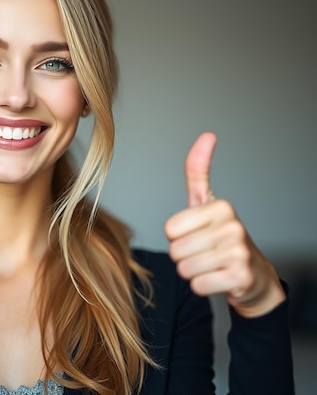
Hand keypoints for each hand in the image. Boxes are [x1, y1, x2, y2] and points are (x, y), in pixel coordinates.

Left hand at [165, 132, 284, 317]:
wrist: (252, 275)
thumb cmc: (220, 235)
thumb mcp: (205, 201)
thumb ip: (198, 170)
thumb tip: (207, 135)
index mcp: (221, 206)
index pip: (170, 228)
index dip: (176, 236)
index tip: (195, 233)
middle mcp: (233, 226)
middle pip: (176, 250)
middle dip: (183, 255)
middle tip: (203, 252)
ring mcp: (239, 252)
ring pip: (185, 269)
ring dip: (192, 271)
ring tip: (210, 264)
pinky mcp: (241, 277)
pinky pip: (198, 285)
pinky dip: (202, 286)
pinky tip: (217, 278)